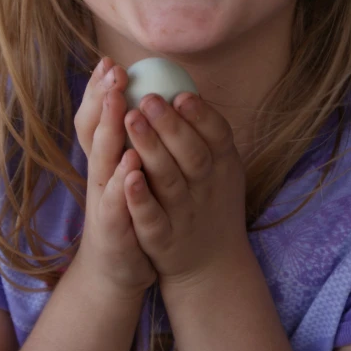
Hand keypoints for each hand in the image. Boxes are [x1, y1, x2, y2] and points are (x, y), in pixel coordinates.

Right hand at [73, 57, 156, 297]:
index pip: (97, 114)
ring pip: (102, 160)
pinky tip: (131, 164)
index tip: (109, 60)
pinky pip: (116, 202)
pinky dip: (121, 183)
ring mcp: (102, 199)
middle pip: (95, 129)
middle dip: (102, 99)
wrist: (117, 266)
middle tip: (112, 71)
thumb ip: (133, 133)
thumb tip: (145, 92)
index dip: (99, 88)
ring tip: (118, 103)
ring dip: (109, 131)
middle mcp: (98, 172)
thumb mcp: (126, 166)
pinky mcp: (112, 226)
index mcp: (106, 155)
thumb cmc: (126, 207)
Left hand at [122, 92, 246, 289]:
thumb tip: (182, 87)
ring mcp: (185, 214)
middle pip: (192, 155)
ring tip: (130, 119)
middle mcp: (207, 188)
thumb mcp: (221, 166)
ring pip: (168, 181)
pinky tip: (127, 175)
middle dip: (170, 125)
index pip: (218, 135)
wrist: (211, 264)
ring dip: (151, 149)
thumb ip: (205, 133)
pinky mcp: (163, 240)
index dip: (201, 115)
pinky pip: (151, 218)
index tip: (181, 94)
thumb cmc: (210, 199)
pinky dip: (140, 198)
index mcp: (223, 165)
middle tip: (148, 98)